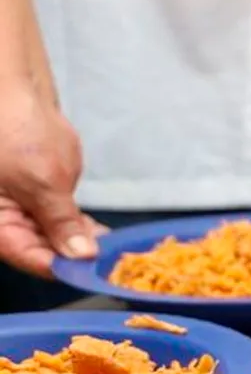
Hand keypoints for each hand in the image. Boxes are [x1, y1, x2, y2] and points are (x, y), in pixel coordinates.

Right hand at [0, 87, 96, 277]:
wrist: (18, 98)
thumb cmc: (16, 132)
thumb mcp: (42, 180)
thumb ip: (62, 221)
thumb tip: (80, 255)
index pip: (30, 258)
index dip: (64, 269)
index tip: (96, 274)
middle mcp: (7, 224)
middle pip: (45, 254)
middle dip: (79, 261)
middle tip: (113, 267)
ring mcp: (25, 214)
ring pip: (57, 242)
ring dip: (85, 248)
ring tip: (116, 256)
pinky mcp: (43, 203)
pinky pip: (63, 226)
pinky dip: (84, 232)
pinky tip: (106, 240)